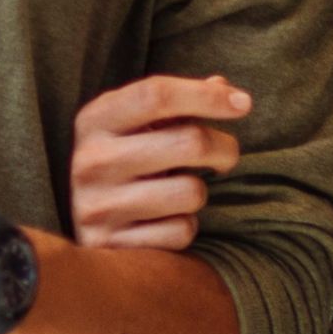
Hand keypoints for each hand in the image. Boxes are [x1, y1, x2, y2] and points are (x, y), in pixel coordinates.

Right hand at [71, 74, 247, 249]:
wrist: (88, 228)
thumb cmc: (128, 163)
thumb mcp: (141, 126)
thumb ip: (181, 105)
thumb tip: (226, 88)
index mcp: (96, 119)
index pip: (157, 94)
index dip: (207, 96)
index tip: (243, 103)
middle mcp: (91, 160)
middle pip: (188, 142)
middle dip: (224, 149)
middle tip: (225, 157)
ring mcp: (98, 205)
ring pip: (191, 192)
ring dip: (199, 194)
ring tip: (179, 193)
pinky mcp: (112, 245)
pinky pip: (181, 232)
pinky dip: (184, 228)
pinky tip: (163, 222)